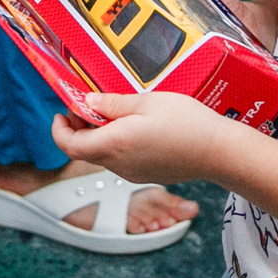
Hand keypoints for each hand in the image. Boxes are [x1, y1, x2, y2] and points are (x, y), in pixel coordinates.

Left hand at [50, 89, 236, 186]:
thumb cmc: (187, 124)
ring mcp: (132, 173)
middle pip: (84, 150)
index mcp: (113, 144)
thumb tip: (89, 102)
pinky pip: (121, 160)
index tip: (62, 112)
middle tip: (90, 105)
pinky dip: (116, 143)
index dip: (59, 129)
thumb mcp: (146, 102)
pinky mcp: (146, 175)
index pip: (69, 145)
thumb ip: (112, 103)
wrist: (218, 152)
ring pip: (103, 155)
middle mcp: (118, 164)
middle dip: (79, 127)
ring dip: (99, 135)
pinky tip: (134, 127)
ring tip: (115, 112)